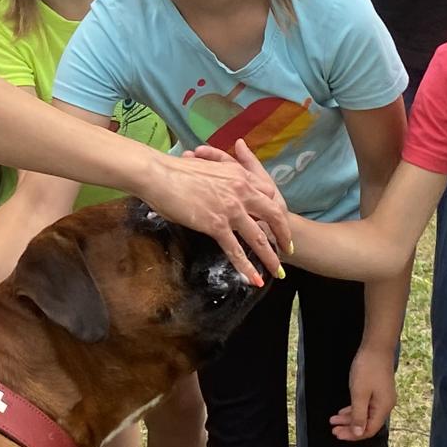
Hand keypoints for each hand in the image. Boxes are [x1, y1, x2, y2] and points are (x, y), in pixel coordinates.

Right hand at [139, 140, 289, 283]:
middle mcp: (241, 191)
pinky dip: (247, 267)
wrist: (159, 174)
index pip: (267, 193)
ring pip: (258, 237)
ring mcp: (231, 209)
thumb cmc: (175, 170)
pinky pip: (236, 250)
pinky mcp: (216, 224)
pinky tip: (254, 279)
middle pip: (273, 215)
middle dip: (283, 234)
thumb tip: (220, 188)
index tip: (275, 222)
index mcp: (239, 174)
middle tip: (287, 249)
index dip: (274, 210)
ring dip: (270, 257)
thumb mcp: (207, 167)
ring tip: (278, 272)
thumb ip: (221, 178)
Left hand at [331, 346, 396, 440]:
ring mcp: (381, 398)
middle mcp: (385, 405)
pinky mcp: (377, 391)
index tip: (338, 434)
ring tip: (333, 420)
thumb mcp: (359, 394)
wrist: (376, 347)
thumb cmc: (368, 368)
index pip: (369, 430)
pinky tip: (342, 411)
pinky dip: (353, 409)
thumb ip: (358, 415)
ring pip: (364, 414)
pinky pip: (365, 405)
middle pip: (366, 423)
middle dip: (349, 428)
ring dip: (349, 418)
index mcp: (383, 408)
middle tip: (333, 430)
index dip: (353, 435)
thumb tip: (358, 433)